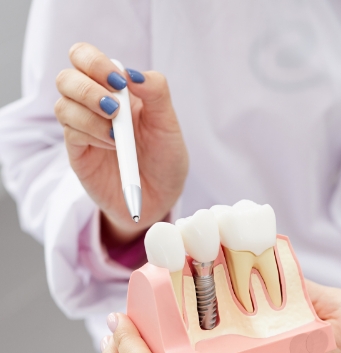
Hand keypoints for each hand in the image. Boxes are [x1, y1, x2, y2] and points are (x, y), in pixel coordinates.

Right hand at [55, 43, 187, 245]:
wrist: (161, 198)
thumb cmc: (165, 159)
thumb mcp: (169, 125)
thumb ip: (156, 93)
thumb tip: (132, 73)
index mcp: (114, 90)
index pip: (85, 57)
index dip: (95, 62)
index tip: (120, 83)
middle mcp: (93, 105)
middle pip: (66, 78)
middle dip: (88, 89)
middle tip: (115, 108)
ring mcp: (83, 128)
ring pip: (63, 106)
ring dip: (90, 116)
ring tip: (118, 135)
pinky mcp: (78, 152)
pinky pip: (70, 133)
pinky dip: (91, 135)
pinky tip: (112, 145)